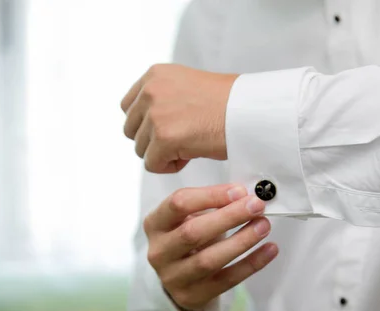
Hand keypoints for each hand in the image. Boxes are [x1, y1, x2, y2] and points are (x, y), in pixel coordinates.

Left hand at [121, 64, 237, 172]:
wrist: (250, 110)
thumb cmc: (231, 103)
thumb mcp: (190, 86)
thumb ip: (166, 98)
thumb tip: (152, 122)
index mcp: (155, 75)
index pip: (129, 107)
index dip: (148, 124)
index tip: (172, 128)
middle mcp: (151, 91)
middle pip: (132, 129)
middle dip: (154, 140)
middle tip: (184, 140)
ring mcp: (156, 115)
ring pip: (141, 149)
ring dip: (164, 153)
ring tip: (191, 145)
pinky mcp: (164, 138)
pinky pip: (153, 164)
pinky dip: (171, 166)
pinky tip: (192, 155)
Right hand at [144, 184, 277, 310]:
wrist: (179, 278)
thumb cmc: (189, 238)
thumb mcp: (190, 217)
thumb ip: (212, 204)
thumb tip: (245, 195)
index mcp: (155, 224)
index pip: (179, 203)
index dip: (211, 195)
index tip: (239, 191)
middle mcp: (159, 252)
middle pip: (193, 232)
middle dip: (229, 217)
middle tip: (256, 206)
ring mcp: (173, 278)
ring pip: (209, 259)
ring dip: (241, 240)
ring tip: (264, 225)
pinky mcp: (193, 296)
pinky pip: (227, 280)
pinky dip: (252, 264)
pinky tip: (270, 249)